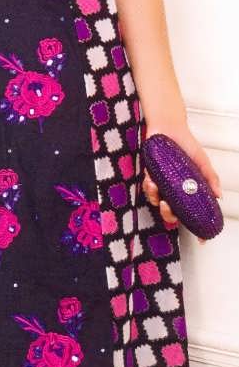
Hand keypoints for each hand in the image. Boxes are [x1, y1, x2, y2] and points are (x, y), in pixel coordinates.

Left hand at [141, 121, 222, 244]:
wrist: (168, 127)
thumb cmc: (186, 144)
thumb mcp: (202, 161)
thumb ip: (210, 178)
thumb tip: (219, 196)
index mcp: (187, 190)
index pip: (192, 213)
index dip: (196, 227)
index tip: (201, 239)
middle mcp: (173, 190)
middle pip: (171, 213)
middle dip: (168, 215)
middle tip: (168, 208)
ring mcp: (161, 183)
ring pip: (156, 202)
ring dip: (155, 199)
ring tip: (156, 188)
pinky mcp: (149, 174)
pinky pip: (147, 187)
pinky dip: (148, 186)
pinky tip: (150, 181)